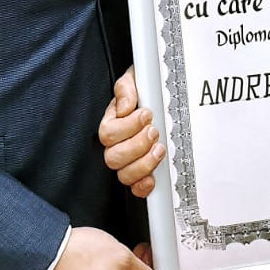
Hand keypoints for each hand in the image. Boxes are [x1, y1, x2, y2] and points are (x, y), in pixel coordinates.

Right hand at [99, 66, 163, 197]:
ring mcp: (128, 161)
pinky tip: (153, 177)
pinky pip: (135, 188)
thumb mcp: (135, 80)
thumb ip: (126, 88)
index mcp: (112, 122)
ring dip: (143, 163)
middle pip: (113, 157)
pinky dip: (143, 185)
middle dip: (137, 145)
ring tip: (159, 148)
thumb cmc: (145, 90)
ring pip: (124, 174)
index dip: (127, 126)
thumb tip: (125, 106)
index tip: (146, 114)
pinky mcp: (141, 174)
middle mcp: (117, 144)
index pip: (108, 133)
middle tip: (154, 131)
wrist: (161, 96)